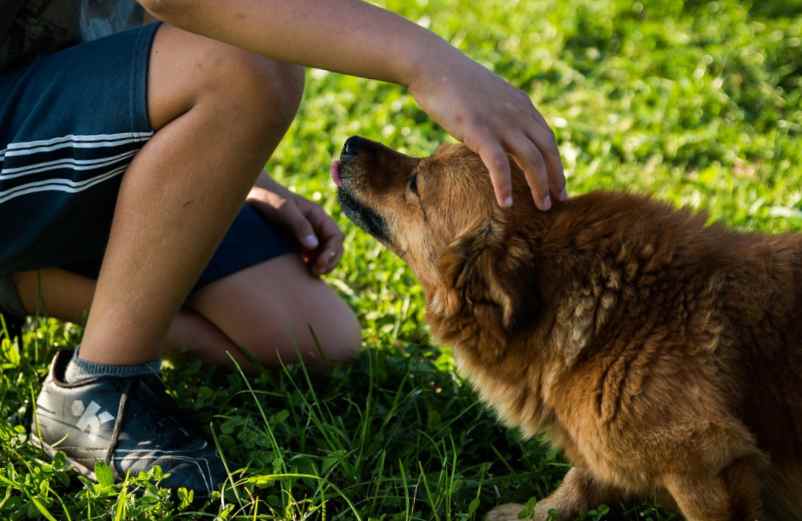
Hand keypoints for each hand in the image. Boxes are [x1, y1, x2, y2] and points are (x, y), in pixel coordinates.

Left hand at [247, 174, 343, 274]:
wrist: (250, 194)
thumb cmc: (267, 198)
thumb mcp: (283, 209)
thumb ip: (299, 225)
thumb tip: (313, 245)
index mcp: (317, 215)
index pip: (336, 236)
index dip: (332, 252)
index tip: (320, 264)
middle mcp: (315, 226)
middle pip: (334, 246)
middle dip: (330, 261)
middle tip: (317, 272)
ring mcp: (306, 235)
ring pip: (324, 253)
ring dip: (322, 265)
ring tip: (311, 273)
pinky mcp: (296, 242)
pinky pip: (310, 256)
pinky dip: (311, 265)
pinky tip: (302, 271)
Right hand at [409, 54, 565, 209]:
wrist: (431, 66)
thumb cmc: (451, 82)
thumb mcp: (486, 95)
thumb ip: (498, 113)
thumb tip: (496, 133)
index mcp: (520, 104)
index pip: (547, 138)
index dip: (555, 162)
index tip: (557, 182)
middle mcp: (517, 114)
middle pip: (547, 151)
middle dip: (556, 178)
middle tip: (559, 201)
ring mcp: (500, 123)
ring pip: (532, 160)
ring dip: (539, 186)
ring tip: (542, 207)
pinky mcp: (480, 131)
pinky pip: (499, 165)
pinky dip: (505, 186)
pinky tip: (507, 204)